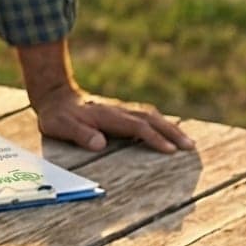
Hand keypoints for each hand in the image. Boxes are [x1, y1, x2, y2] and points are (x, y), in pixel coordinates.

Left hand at [32, 89, 194, 153]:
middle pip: (151, 119)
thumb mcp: (60, 125)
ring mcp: (122, 110)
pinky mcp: (122, 112)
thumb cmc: (57, 116)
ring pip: (151, 117)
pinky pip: (146, 117)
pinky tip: (171, 132)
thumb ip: (79, 133)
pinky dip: (162, 124)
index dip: (153, 138)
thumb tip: (99, 144)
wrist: (55, 95)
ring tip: (188, 142)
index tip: (170, 151)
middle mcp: (118, 110)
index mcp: (107, 115)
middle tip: (191, 147)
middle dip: (172, 132)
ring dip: (171, 128)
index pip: (136, 127)